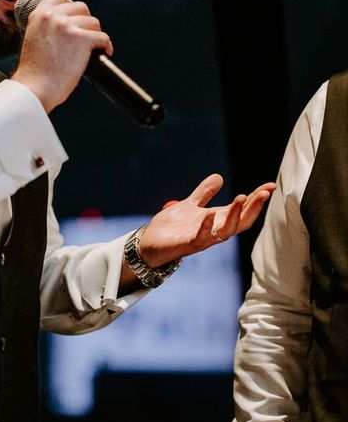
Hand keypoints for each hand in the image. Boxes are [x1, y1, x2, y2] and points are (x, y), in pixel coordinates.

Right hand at [11, 0, 111, 111]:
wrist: (35, 88)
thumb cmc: (34, 71)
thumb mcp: (33, 38)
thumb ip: (47, 27)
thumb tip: (69, 23)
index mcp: (38, 15)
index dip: (70, 6)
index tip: (74, 17)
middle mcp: (52, 16)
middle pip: (80, 7)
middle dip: (85, 21)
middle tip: (85, 36)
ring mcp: (67, 26)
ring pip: (93, 22)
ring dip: (95, 35)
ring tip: (92, 48)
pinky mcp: (82, 39)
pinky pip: (103, 37)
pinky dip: (105, 46)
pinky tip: (103, 53)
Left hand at [137, 173, 275, 267]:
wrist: (150, 243)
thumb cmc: (172, 227)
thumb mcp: (190, 205)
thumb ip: (204, 193)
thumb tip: (219, 177)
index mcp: (216, 221)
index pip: (243, 210)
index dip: (257, 199)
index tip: (271, 186)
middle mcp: (214, 231)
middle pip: (241, 221)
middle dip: (254, 207)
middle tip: (264, 192)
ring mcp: (202, 239)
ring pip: (226, 231)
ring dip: (236, 215)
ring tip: (243, 197)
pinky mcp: (186, 244)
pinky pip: (200, 237)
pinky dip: (206, 226)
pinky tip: (210, 215)